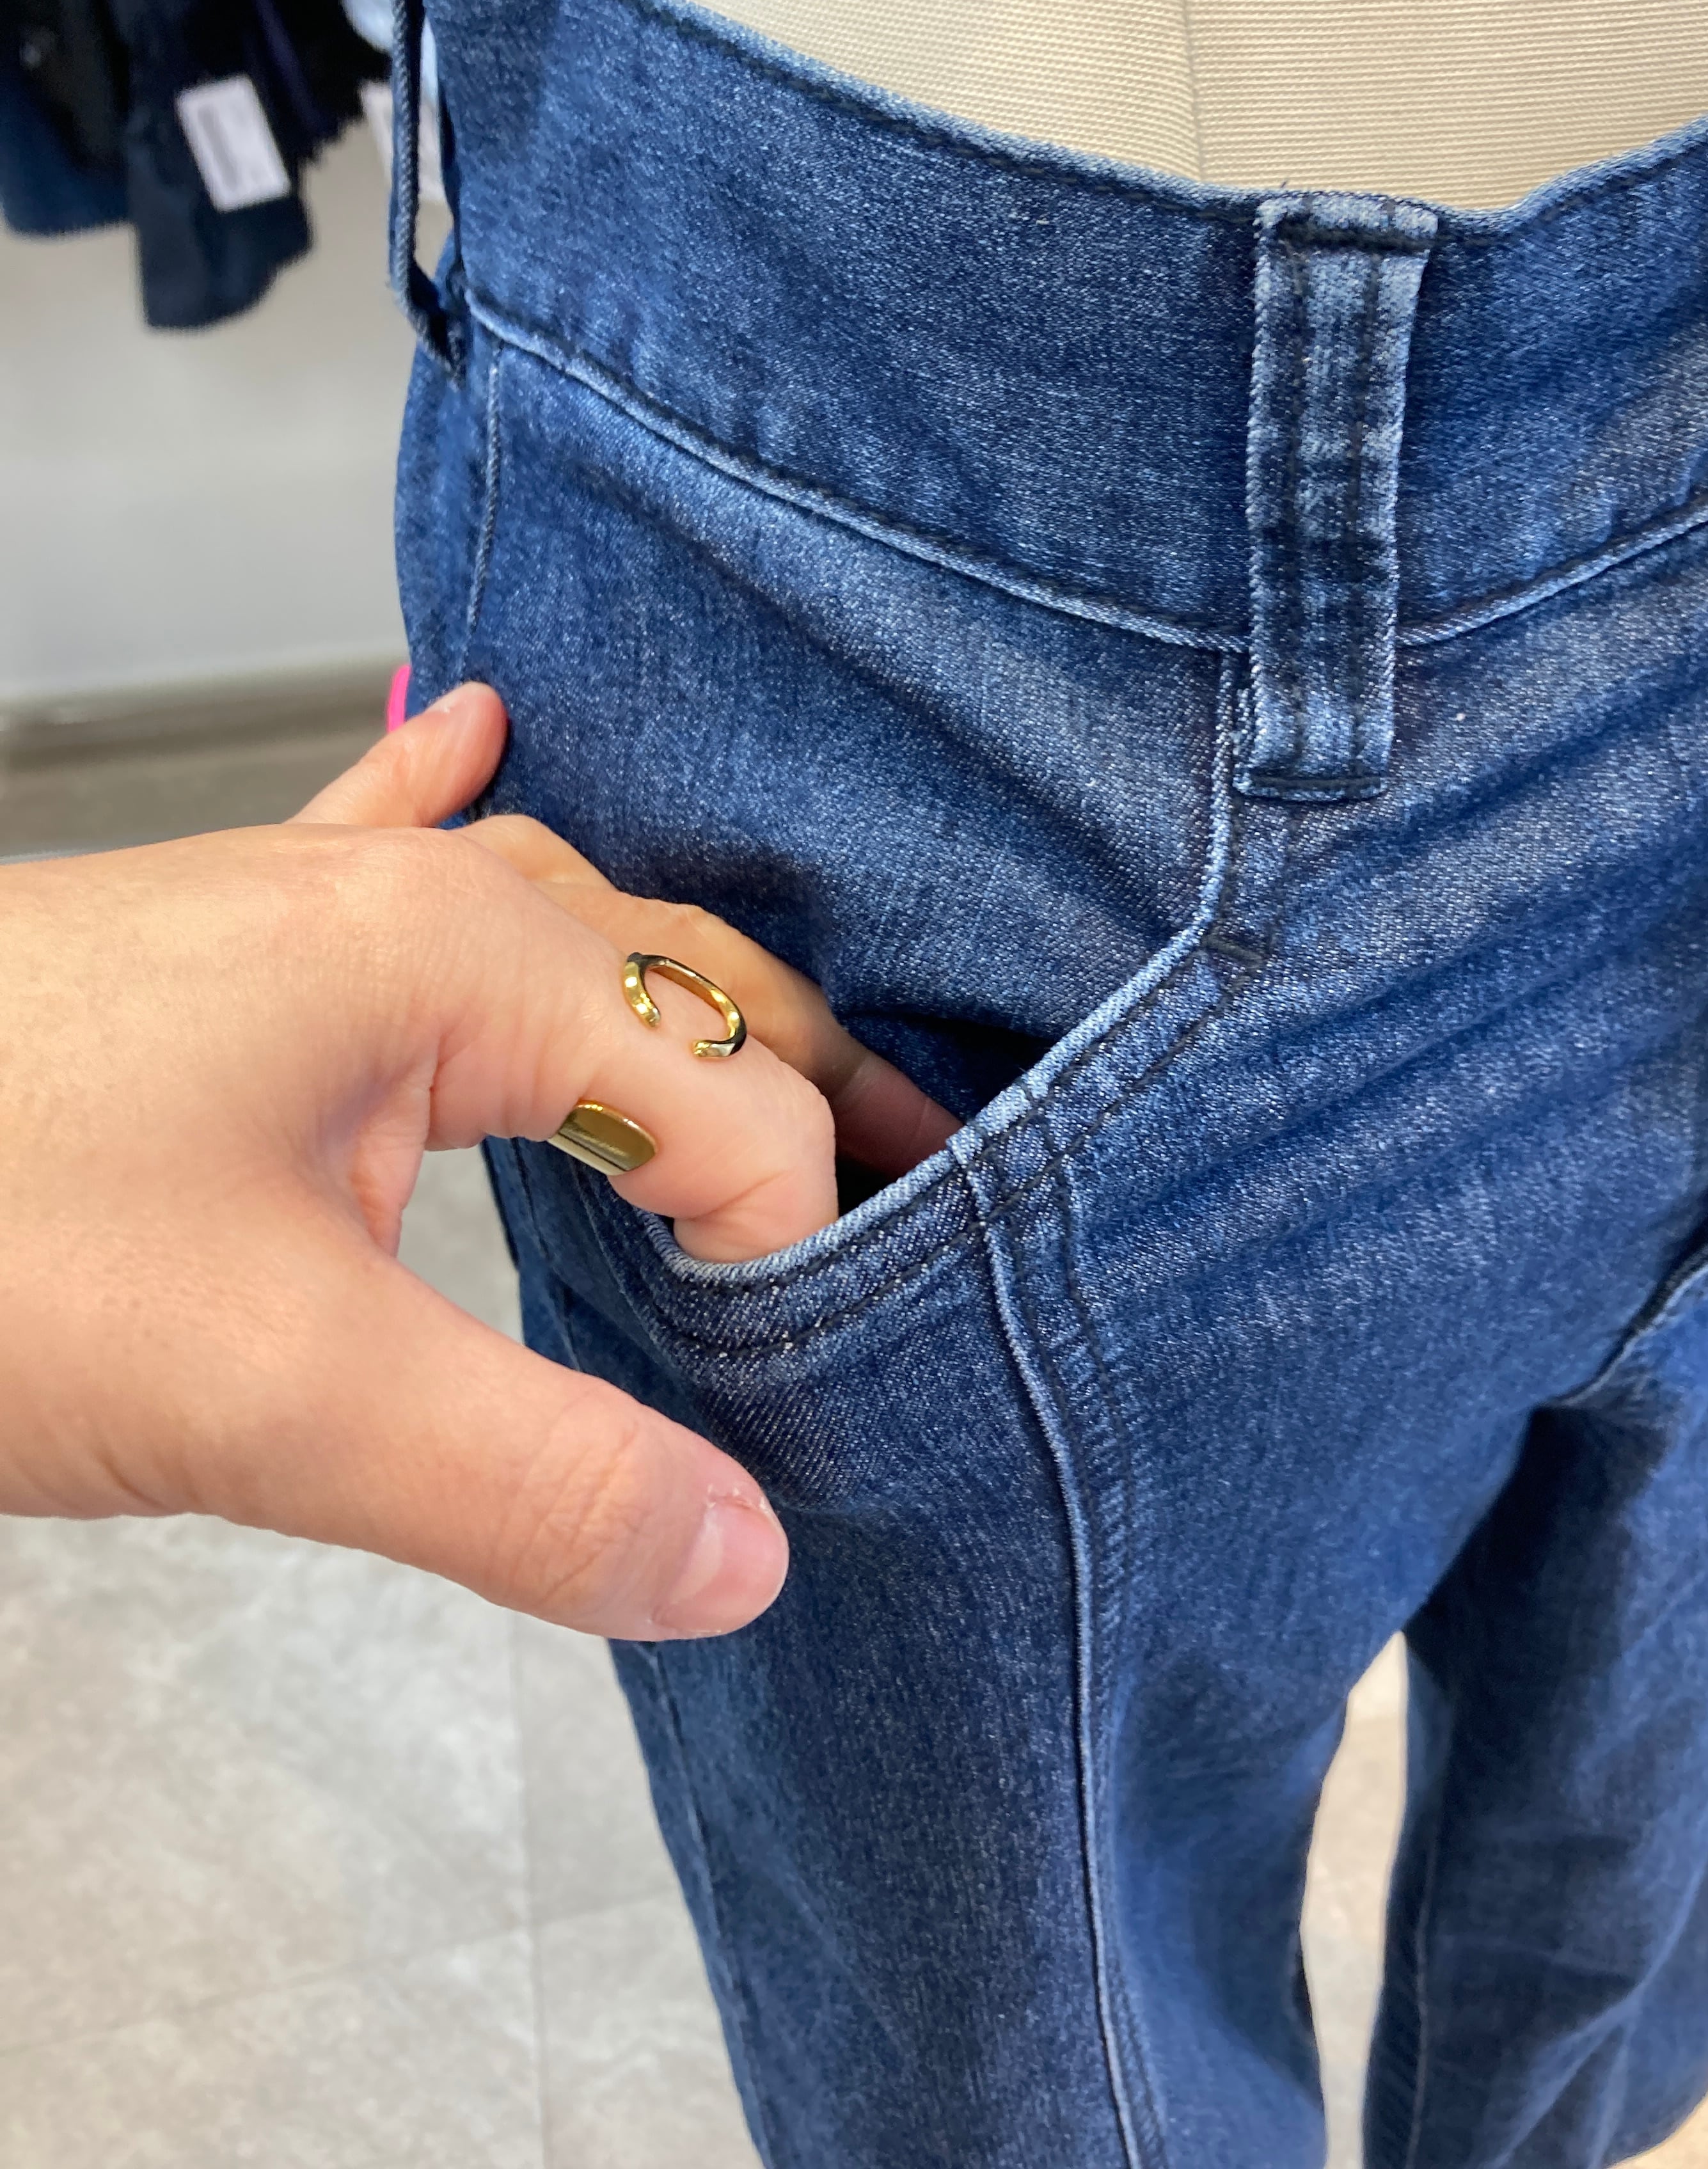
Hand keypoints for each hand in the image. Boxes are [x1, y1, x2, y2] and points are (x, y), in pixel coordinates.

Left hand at [0, 685, 927, 1638]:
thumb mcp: (267, 1387)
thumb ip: (526, 1477)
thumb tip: (750, 1553)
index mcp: (465, 956)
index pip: (728, 1103)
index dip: (802, 1244)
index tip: (821, 1395)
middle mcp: (407, 895)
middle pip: (678, 978)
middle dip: (806, 1090)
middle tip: (925, 1198)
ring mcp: (297, 904)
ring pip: (551, 919)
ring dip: (669, 990)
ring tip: (779, 1060)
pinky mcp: (209, 949)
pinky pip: (374, 845)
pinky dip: (450, 811)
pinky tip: (465, 728)